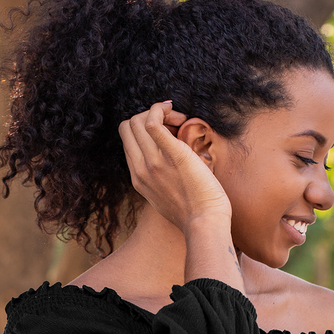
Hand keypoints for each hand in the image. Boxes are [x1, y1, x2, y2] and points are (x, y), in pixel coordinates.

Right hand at [118, 101, 231, 233]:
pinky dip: (161, 110)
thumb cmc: (194, 212)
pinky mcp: (174, 155)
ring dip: (159, 112)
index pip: (128, 140)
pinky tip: (178, 116)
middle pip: (128, 127)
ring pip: (137, 121)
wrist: (205, 223)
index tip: (168, 133)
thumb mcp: (166, 196)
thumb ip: (160, 178)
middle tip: (174, 124)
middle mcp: (141, 169)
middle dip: (148, 116)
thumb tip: (171, 159)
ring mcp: (154, 163)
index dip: (145, 129)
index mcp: (138, 178)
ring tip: (180, 121)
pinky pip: (153, 123)